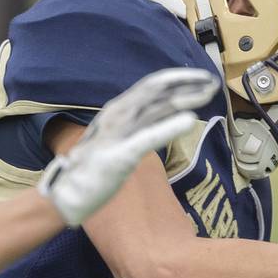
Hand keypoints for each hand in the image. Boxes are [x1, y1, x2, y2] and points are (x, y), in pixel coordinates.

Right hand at [38, 67, 218, 225]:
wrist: (65, 196)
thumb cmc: (91, 172)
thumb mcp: (117, 143)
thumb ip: (136, 130)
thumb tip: (157, 121)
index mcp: (117, 112)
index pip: (151, 88)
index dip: (178, 81)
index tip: (202, 81)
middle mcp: (117, 116)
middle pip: (157, 92)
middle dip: (186, 85)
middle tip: (212, 83)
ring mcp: (117, 134)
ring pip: (154, 108)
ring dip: (183, 99)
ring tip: (207, 94)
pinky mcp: (120, 156)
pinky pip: (147, 138)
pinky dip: (169, 128)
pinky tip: (189, 121)